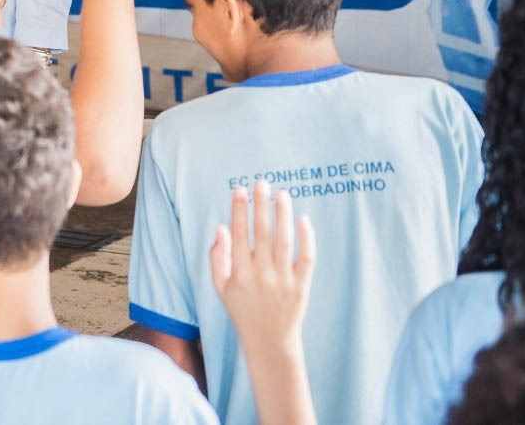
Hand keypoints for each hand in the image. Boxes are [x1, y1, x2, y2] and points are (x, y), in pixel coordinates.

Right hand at [210, 181, 314, 356]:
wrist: (269, 341)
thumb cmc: (241, 310)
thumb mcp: (220, 287)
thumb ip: (217, 257)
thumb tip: (221, 227)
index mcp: (238, 273)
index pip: (238, 233)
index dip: (239, 210)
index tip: (239, 189)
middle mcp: (260, 274)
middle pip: (261, 232)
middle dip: (261, 205)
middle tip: (262, 182)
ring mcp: (282, 280)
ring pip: (284, 241)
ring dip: (283, 215)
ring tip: (282, 194)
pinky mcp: (301, 286)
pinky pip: (306, 258)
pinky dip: (306, 239)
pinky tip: (303, 220)